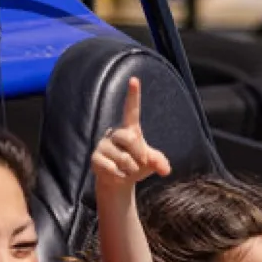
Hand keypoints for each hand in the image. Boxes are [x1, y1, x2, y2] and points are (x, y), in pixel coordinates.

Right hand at [91, 77, 171, 193]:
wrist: (119, 181)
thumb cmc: (137, 166)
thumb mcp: (151, 163)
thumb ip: (159, 162)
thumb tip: (165, 170)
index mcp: (129, 129)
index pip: (131, 109)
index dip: (133, 95)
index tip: (134, 80)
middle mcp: (114, 133)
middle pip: (130, 138)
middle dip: (140, 155)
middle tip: (140, 164)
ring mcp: (103, 145)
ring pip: (122, 158)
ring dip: (130, 169)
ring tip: (128, 171)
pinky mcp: (95, 157)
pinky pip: (111, 168)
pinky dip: (119, 176)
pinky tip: (117, 175)